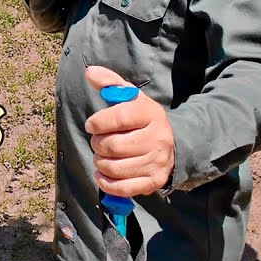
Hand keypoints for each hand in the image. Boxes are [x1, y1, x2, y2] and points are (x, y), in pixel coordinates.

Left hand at [83, 66, 174, 197]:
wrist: (170, 141)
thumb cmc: (140, 117)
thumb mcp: (129, 96)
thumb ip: (109, 83)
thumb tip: (89, 72)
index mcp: (150, 113)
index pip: (119, 118)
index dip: (98, 122)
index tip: (91, 125)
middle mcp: (157, 138)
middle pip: (114, 146)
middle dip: (97, 144)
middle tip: (98, 141)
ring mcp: (157, 162)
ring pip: (116, 168)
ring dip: (100, 163)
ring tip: (101, 156)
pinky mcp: (154, 181)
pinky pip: (124, 188)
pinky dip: (106, 183)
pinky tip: (102, 174)